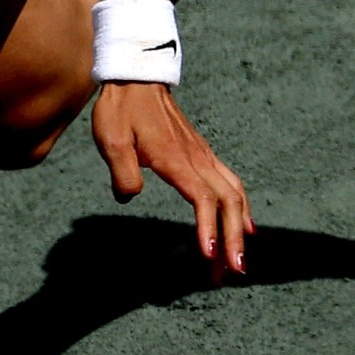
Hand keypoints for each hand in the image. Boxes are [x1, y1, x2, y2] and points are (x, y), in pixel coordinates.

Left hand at [91, 80, 251, 280]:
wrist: (136, 80)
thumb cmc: (120, 111)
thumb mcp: (112, 141)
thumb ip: (122, 172)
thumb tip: (129, 197)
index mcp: (177, 161)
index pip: (202, 199)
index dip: (208, 228)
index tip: (209, 255)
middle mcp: (198, 160)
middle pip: (228, 203)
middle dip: (233, 240)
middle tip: (232, 274)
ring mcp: (204, 157)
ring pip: (234, 196)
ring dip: (240, 229)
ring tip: (238, 261)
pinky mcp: (203, 156)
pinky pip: (231, 185)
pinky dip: (240, 209)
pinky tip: (243, 227)